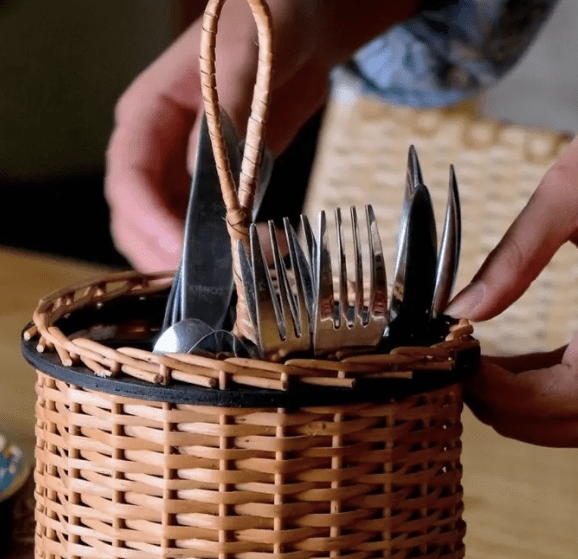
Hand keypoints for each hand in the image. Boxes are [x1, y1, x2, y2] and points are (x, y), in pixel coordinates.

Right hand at [105, 0, 418, 274]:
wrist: (300, 34)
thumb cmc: (264, 29)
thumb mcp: (243, 62)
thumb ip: (224, 116)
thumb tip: (207, 176)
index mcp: (146, 116)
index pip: (129, 179)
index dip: (148, 220)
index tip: (180, 249)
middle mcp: (156, 153)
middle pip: (137, 221)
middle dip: (166, 254)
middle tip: (211, 279)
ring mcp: (182, 177)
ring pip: (167, 236)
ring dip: (196, 262)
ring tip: (244, 268)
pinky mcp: (213, 193)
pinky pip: (206, 233)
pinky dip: (226, 253)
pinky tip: (258, 256)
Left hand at [446, 133, 577, 446]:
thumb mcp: (573, 193)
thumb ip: (516, 256)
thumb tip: (462, 310)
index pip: (551, 401)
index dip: (494, 392)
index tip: (454, 358)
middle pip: (558, 425)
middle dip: (499, 404)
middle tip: (457, 362)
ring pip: (571, 420)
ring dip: (520, 404)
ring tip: (475, 362)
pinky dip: (546, 387)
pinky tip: (509, 364)